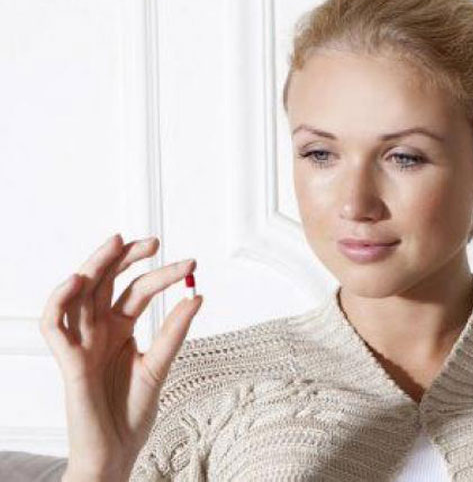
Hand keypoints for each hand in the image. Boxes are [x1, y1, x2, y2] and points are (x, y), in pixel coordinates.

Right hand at [39, 233, 202, 479]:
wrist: (117, 453)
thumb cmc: (133, 413)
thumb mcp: (160, 365)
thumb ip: (174, 332)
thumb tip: (198, 296)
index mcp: (122, 329)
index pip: (138, 289)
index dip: (162, 274)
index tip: (191, 264)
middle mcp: (99, 330)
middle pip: (106, 282)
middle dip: (126, 257)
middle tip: (154, 241)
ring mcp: (82, 343)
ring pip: (79, 293)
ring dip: (94, 265)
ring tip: (117, 243)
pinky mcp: (68, 360)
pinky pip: (53, 325)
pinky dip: (60, 300)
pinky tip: (78, 279)